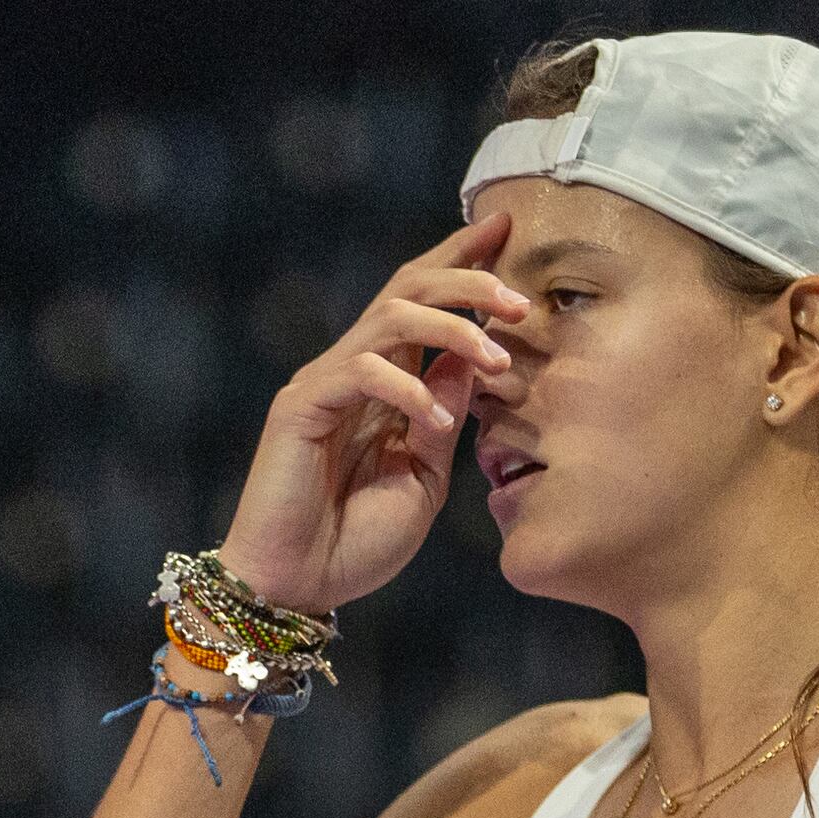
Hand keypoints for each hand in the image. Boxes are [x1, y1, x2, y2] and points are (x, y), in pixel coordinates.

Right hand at [218, 215, 532, 616]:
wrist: (298, 587)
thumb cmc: (357, 541)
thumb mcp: (424, 476)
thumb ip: (443, 415)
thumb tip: (471, 360)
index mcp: (385, 381)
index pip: (424, 302)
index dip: (462, 262)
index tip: (506, 230)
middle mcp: (354, 368)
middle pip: (409, 288)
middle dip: (467, 277)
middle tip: (520, 295)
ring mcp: (326, 382)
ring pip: (392, 317)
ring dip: (453, 327)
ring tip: (499, 354)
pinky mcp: (302, 406)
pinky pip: (362, 370)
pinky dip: (407, 389)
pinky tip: (435, 424)